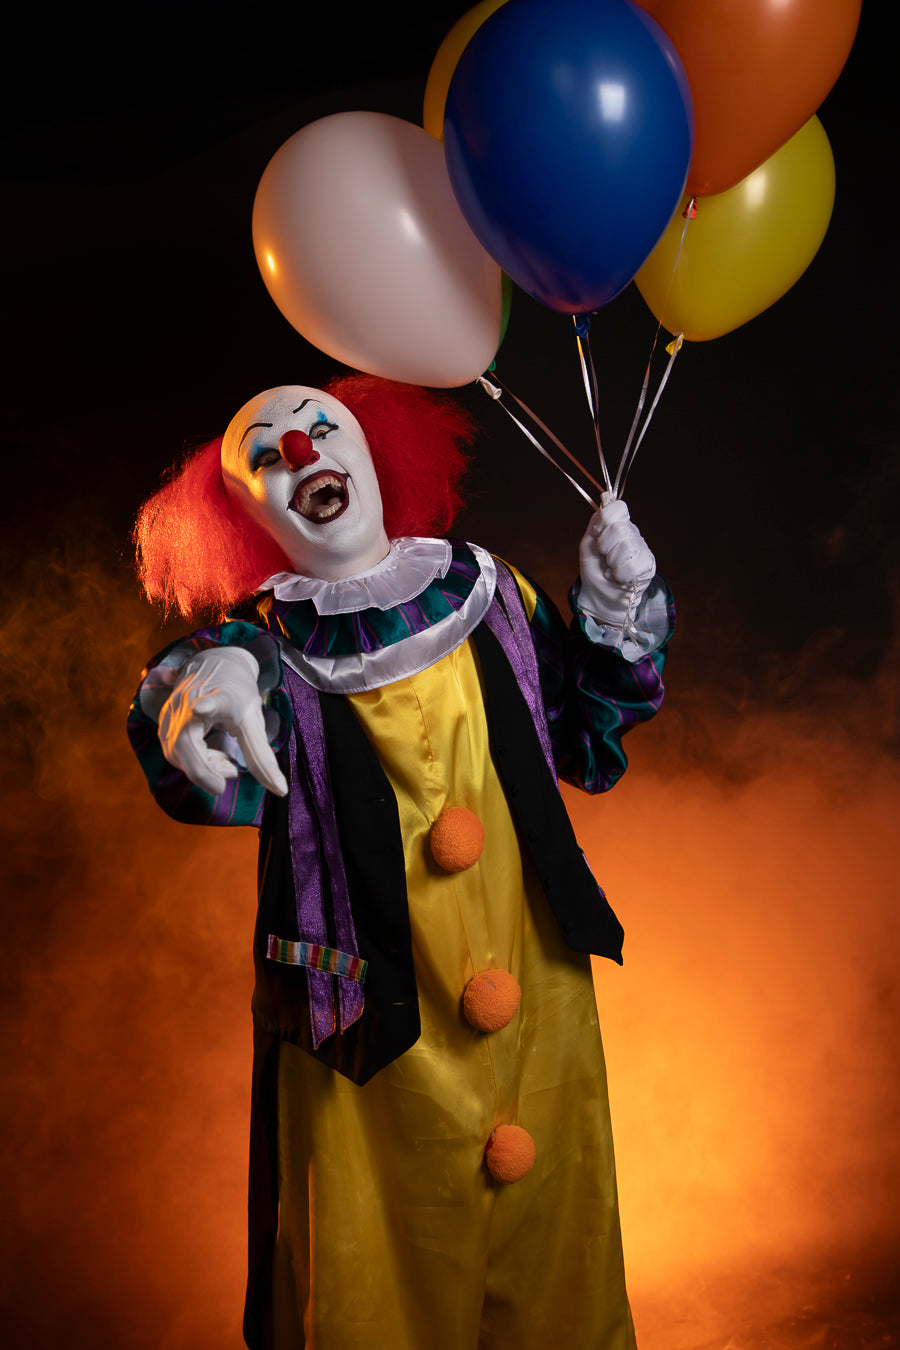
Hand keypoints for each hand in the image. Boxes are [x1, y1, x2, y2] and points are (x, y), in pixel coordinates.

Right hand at [158, 647, 287, 797]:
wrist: (216, 664)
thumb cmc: (237, 694)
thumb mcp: (254, 721)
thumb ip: (262, 758)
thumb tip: (280, 791)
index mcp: (214, 697)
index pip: (207, 702)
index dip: (205, 706)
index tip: (201, 708)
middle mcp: (185, 704)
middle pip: (184, 747)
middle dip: (207, 771)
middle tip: (232, 772)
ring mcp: (169, 714)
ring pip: (176, 754)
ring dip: (202, 767)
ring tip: (226, 762)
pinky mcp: (163, 723)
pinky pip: (173, 751)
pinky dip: (194, 760)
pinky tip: (212, 757)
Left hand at [578, 492, 655, 630]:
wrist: (598, 594)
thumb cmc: (594, 567)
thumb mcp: (588, 542)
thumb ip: (597, 521)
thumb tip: (607, 497)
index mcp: (618, 523)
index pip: (618, 508)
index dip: (605, 521)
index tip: (598, 535)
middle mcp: (632, 532)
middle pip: (619, 528)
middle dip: (605, 546)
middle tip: (604, 556)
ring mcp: (642, 548)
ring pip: (626, 547)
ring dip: (612, 562)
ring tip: (611, 568)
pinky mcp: (648, 566)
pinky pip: (633, 566)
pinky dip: (620, 575)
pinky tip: (619, 577)